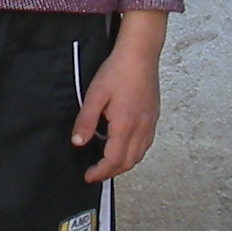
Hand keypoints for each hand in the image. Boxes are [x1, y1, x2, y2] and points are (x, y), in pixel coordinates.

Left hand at [73, 15, 163, 184]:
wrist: (140, 54)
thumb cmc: (118, 71)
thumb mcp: (95, 95)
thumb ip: (86, 121)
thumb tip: (78, 142)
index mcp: (126, 125)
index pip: (114, 160)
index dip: (100, 172)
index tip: (89, 176)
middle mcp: (141, 128)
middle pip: (128, 162)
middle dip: (111, 172)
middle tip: (95, 173)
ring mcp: (150, 123)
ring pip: (139, 155)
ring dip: (123, 164)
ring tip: (107, 163)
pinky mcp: (153, 117)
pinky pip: (146, 144)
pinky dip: (134, 153)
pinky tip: (124, 146)